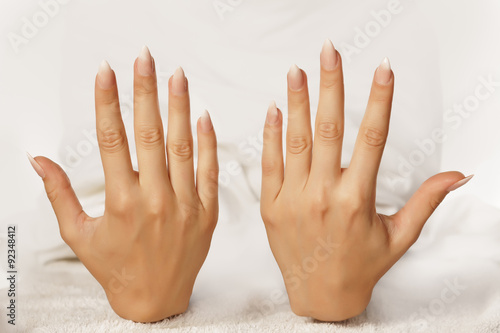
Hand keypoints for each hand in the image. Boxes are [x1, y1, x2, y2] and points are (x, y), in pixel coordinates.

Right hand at [28, 46, 218, 321]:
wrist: (156, 302)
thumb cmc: (117, 269)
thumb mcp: (80, 235)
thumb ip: (60, 194)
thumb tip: (39, 161)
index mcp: (121, 203)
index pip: (112, 140)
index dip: (107, 102)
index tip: (106, 74)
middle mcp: (155, 200)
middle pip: (148, 134)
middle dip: (145, 92)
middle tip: (144, 59)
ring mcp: (186, 205)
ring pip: (183, 147)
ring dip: (179, 107)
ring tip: (177, 76)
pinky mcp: (207, 212)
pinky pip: (209, 170)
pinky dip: (208, 142)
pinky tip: (203, 115)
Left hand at [260, 40, 470, 320]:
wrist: (321, 297)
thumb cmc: (359, 266)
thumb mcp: (398, 236)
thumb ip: (425, 201)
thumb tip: (457, 175)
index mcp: (357, 200)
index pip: (371, 138)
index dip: (378, 100)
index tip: (382, 71)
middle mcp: (324, 195)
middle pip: (328, 129)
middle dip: (330, 86)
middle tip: (329, 53)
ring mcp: (293, 199)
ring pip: (296, 141)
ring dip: (297, 102)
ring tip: (297, 71)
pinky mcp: (271, 205)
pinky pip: (270, 163)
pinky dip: (270, 135)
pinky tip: (274, 109)